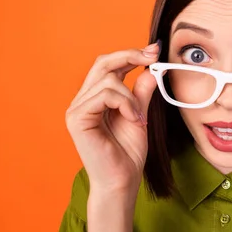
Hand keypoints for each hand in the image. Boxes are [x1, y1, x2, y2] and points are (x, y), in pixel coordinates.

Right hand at [65, 42, 159, 196]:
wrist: (122, 181)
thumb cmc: (128, 153)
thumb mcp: (140, 115)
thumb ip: (142, 92)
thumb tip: (151, 68)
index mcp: (95, 98)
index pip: (108, 65)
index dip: (130, 54)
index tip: (154, 50)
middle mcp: (82, 100)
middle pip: (103, 62)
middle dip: (130, 56)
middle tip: (153, 56)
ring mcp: (77, 109)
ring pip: (108, 80)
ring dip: (131, 96)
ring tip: (139, 118)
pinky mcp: (77, 118)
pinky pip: (104, 95)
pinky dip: (125, 103)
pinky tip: (133, 120)